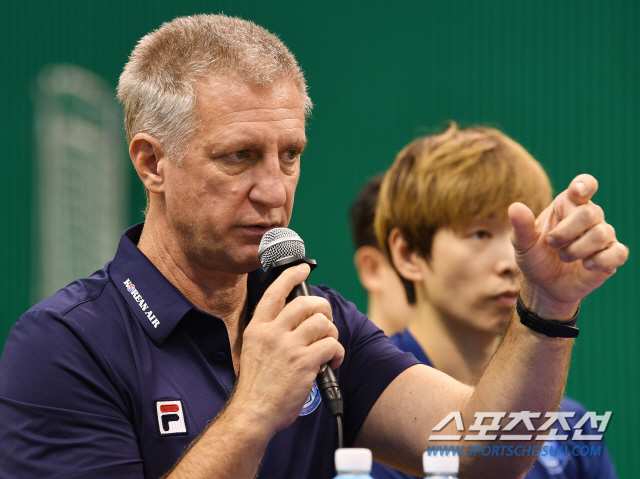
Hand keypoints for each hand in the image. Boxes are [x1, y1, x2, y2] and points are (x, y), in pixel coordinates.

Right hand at [232, 264, 344, 434]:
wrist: (253, 413)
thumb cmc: (256, 386)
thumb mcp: (253, 350)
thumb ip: (270, 332)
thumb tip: (296, 319)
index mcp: (257, 328)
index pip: (275, 292)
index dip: (291, 275)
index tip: (302, 268)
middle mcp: (272, 333)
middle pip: (306, 304)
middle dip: (323, 309)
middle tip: (326, 322)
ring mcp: (288, 347)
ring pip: (322, 323)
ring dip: (331, 333)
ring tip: (328, 346)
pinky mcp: (304, 363)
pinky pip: (331, 345)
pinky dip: (337, 353)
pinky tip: (331, 362)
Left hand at [509, 174, 627, 318]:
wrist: (544, 285)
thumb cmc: (535, 257)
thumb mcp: (523, 243)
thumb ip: (521, 226)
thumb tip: (515, 207)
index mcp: (567, 205)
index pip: (585, 185)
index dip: (584, 185)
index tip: (576, 191)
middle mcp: (590, 216)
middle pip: (590, 212)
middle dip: (567, 231)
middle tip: (552, 243)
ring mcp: (603, 235)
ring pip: (602, 233)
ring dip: (577, 249)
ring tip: (564, 257)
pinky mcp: (612, 255)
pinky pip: (618, 253)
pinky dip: (601, 260)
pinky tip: (586, 266)